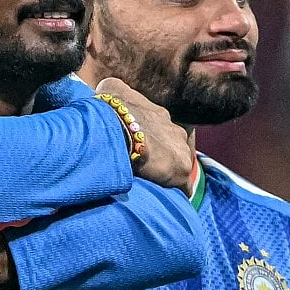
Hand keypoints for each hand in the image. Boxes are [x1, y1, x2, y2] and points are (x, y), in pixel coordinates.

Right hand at [95, 77, 193, 194]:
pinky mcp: (181, 169)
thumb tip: (106, 90)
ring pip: (178, 165)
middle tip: (145, 168)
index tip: (139, 150)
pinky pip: (183, 186)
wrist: (115, 126)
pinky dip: (175, 192)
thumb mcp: (111, 89)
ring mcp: (180, 149)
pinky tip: (165, 200)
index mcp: (159, 114)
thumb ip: (114, 91)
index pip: (159, 129)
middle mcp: (174, 129)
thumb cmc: (109, 108)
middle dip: (162, 156)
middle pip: (173, 147)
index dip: (149, 141)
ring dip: (168, 173)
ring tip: (153, 185)